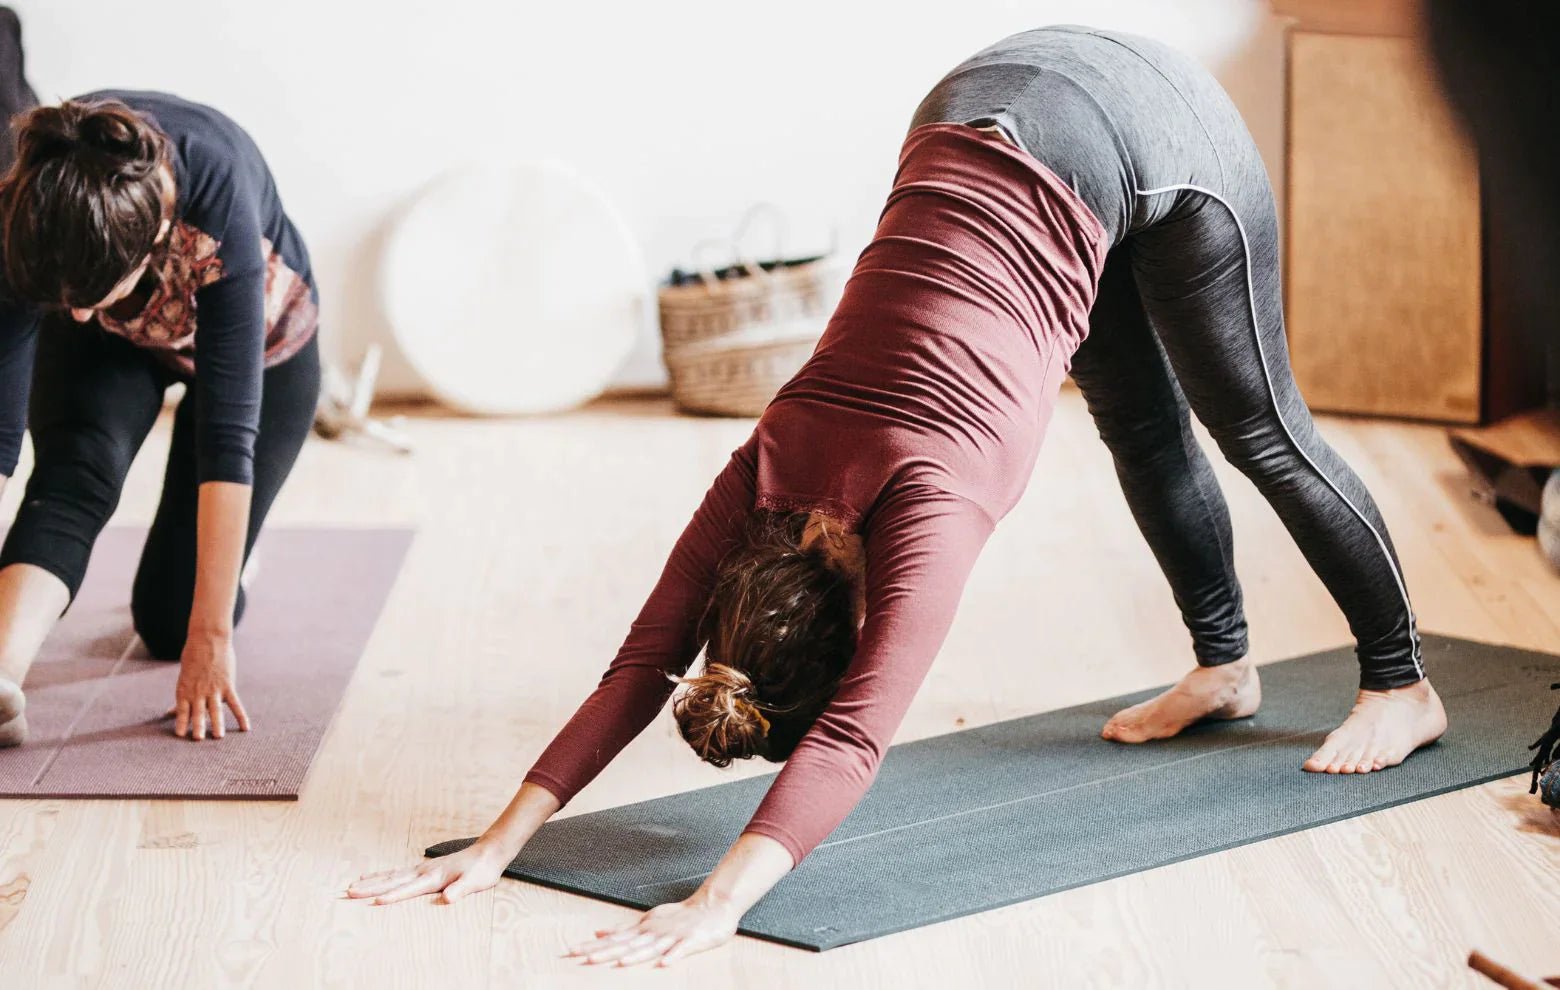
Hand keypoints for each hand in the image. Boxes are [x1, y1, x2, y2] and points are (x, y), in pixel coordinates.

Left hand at [170, 631, 249, 739]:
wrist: (208, 640)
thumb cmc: (194, 657)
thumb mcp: (185, 677)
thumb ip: (182, 697)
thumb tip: (170, 712)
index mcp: (185, 690)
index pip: (182, 710)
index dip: (181, 722)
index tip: (180, 734)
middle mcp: (198, 691)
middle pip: (198, 712)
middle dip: (198, 727)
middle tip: (198, 740)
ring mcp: (214, 689)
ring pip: (216, 710)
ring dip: (217, 724)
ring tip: (218, 737)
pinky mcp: (228, 685)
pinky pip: (235, 704)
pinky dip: (241, 716)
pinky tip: (245, 727)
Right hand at [345, 841, 510, 904]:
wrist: (488, 852)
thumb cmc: (482, 870)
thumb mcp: (475, 882)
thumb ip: (460, 890)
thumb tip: (448, 898)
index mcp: (434, 877)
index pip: (409, 889)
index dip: (393, 896)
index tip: (375, 902)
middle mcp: (423, 871)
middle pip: (392, 881)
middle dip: (370, 888)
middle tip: (348, 893)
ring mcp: (421, 868)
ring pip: (390, 876)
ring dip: (371, 882)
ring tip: (351, 886)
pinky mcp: (422, 869)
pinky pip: (396, 873)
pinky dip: (381, 876)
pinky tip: (370, 876)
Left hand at [566, 895, 740, 967]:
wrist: (713, 904)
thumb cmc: (681, 915)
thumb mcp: (648, 920)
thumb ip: (624, 928)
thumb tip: (598, 933)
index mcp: (643, 929)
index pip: (614, 939)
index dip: (593, 946)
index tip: (572, 950)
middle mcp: (654, 933)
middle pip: (626, 944)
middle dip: (605, 952)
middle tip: (583, 957)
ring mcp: (672, 937)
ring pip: (651, 948)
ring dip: (635, 955)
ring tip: (619, 963)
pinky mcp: (691, 941)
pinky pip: (681, 950)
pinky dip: (672, 956)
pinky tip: (664, 964)